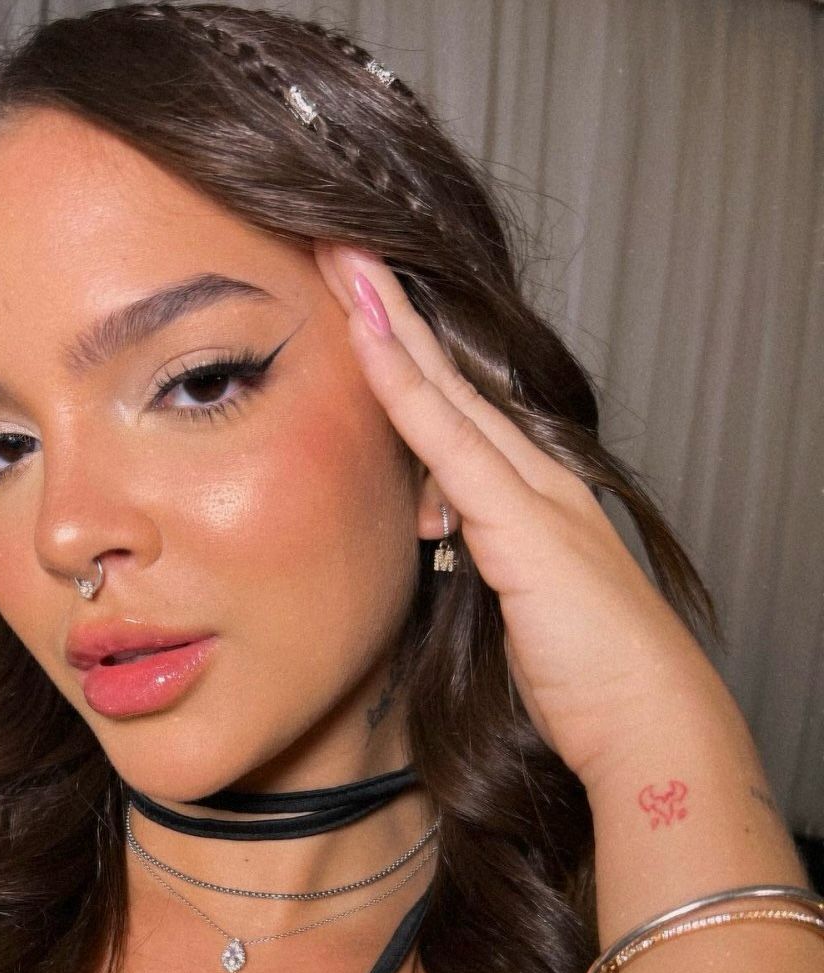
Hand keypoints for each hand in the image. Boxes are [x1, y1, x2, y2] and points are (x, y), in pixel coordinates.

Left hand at [314, 242, 738, 790]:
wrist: (646, 716)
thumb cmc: (582, 671)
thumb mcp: (508, 601)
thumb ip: (469, 554)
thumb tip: (429, 531)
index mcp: (523, 492)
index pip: (449, 404)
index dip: (402, 349)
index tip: (355, 299)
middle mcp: (530, 473)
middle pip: (444, 375)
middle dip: (390, 308)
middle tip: (340, 243)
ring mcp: (528, 490)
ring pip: (443, 388)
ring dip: (390, 320)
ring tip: (343, 254)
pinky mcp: (522, 522)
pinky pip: (448, 440)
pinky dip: (406, 385)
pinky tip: (369, 335)